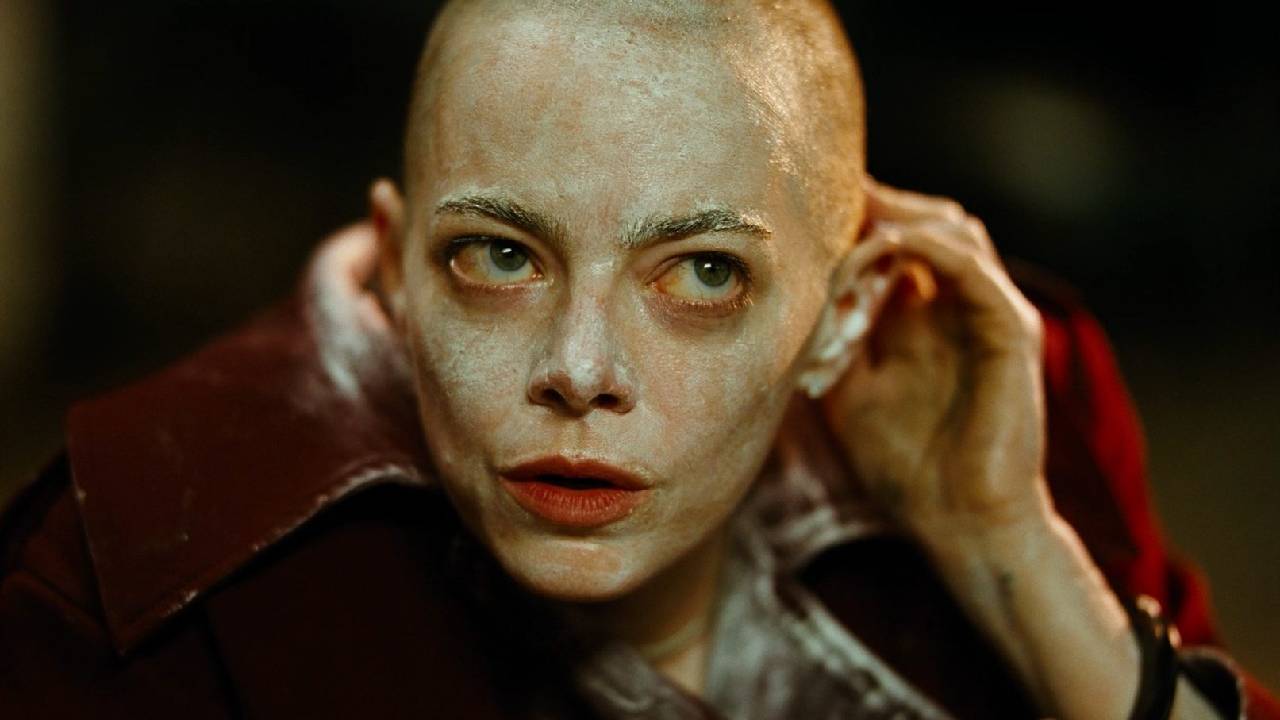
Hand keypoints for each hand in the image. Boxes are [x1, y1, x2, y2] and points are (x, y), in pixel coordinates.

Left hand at [818, 175, 1050, 541]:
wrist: (960, 524)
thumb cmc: (907, 467)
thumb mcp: (848, 392)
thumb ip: (833, 341)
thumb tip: (788, 298)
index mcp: (927, 317)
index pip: (897, 241)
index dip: (855, 220)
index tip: (801, 208)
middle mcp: (961, 306)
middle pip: (926, 222)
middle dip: (875, 206)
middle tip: (822, 197)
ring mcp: (990, 315)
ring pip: (953, 231)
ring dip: (898, 221)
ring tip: (851, 221)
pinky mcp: (1012, 333)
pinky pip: (974, 271)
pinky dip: (931, 248)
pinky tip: (888, 244)